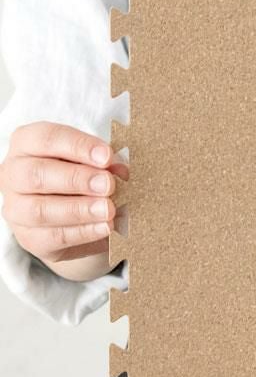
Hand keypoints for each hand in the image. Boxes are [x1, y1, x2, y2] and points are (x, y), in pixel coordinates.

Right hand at [0, 121, 127, 268]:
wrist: (74, 216)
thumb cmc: (82, 176)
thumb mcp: (93, 161)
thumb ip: (105, 162)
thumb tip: (120, 170)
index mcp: (27, 144)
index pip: (46, 138)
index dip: (78, 146)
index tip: (107, 156)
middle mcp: (13, 174)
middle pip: (37, 174)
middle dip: (77, 179)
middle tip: (108, 184)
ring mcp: (16, 208)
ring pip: (40, 209)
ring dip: (79, 210)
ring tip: (109, 209)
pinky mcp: (29, 238)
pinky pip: (54, 236)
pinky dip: (84, 232)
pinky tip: (106, 227)